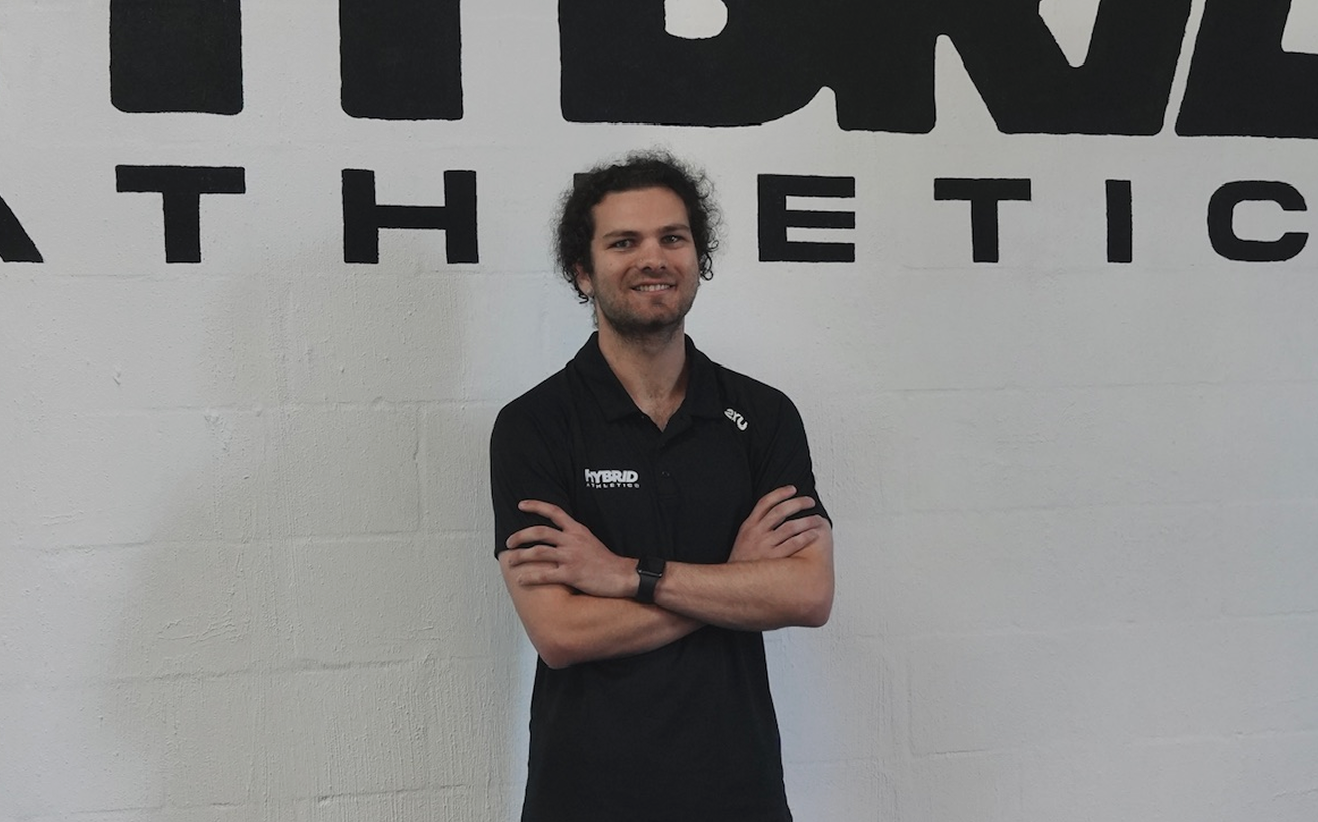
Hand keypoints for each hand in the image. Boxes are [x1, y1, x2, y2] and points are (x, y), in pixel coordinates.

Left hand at [503, 500, 635, 597]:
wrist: (622, 575)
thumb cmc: (606, 561)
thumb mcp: (590, 540)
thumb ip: (574, 536)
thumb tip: (558, 536)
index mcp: (577, 530)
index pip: (554, 511)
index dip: (536, 506)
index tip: (521, 505)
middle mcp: (572, 540)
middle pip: (540, 532)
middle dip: (520, 536)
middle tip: (510, 542)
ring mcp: (571, 557)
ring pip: (538, 552)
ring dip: (520, 556)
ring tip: (510, 561)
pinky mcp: (571, 574)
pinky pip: (545, 575)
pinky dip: (530, 577)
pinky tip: (521, 580)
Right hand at [729, 485, 825, 562]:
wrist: (733, 582)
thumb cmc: (742, 560)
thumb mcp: (744, 537)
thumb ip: (757, 524)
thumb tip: (777, 512)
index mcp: (749, 525)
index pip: (765, 502)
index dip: (780, 493)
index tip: (793, 489)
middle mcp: (756, 533)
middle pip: (780, 511)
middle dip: (798, 503)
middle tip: (810, 502)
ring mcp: (765, 545)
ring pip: (790, 527)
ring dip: (806, 521)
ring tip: (817, 519)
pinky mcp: (773, 559)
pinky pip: (793, 544)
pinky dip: (805, 537)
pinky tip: (813, 534)